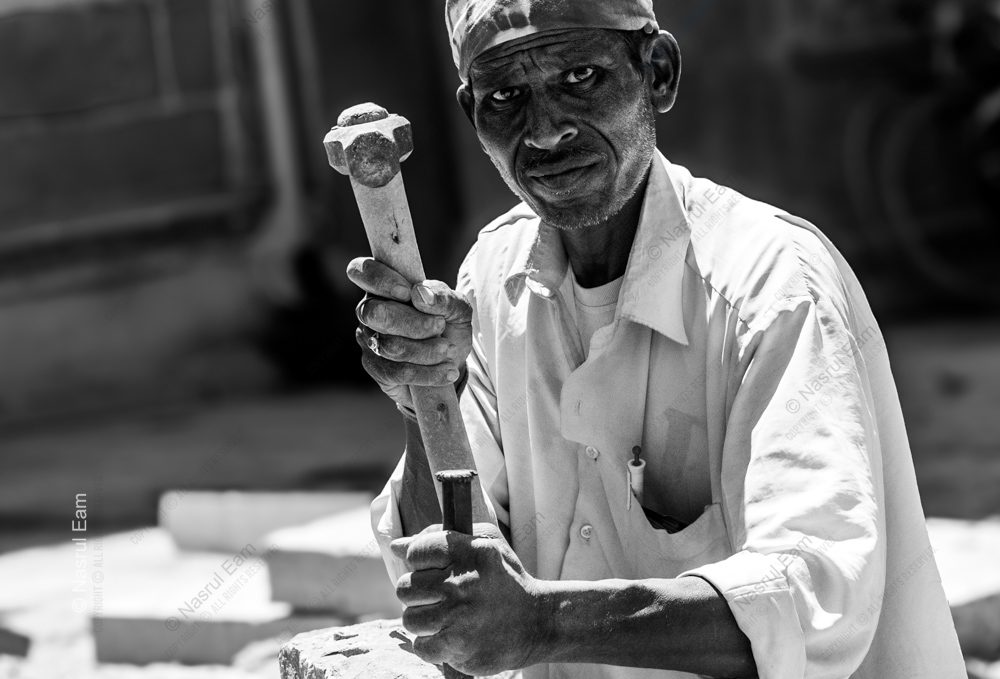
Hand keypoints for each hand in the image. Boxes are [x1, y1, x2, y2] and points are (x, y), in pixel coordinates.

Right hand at [346, 257, 472, 410]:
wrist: (452, 363)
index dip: (380, 280)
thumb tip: (420, 294)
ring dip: (425, 350)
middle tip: (440, 326)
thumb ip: (444, 297)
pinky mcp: (375, 368)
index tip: (407, 292)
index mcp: (385, 286)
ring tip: (448, 350)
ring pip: (388, 345)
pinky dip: (427, 372)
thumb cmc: (449, 327)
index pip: (361, 270)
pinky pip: (395, 372)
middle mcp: (369, 310)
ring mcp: (369, 340)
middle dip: (412, 322)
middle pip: (374, 313)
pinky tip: (446, 372)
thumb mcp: (458, 309)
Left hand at [390, 523, 547, 674]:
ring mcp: (459, 617)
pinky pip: (420, 645)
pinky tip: (449, 636)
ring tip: (446, 617)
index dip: (419, 561)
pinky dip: (431, 644)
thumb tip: (396, 546)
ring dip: (424, 620)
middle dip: (418, 594)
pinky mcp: (458, 647)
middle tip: (439, 597)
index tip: (432, 569)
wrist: (538, 623)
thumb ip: (439, 538)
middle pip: (405, 587)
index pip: (416, 551)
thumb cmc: (505, 581)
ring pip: (409, 618)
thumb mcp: (484, 546)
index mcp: (469, 553)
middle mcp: (463, 583)